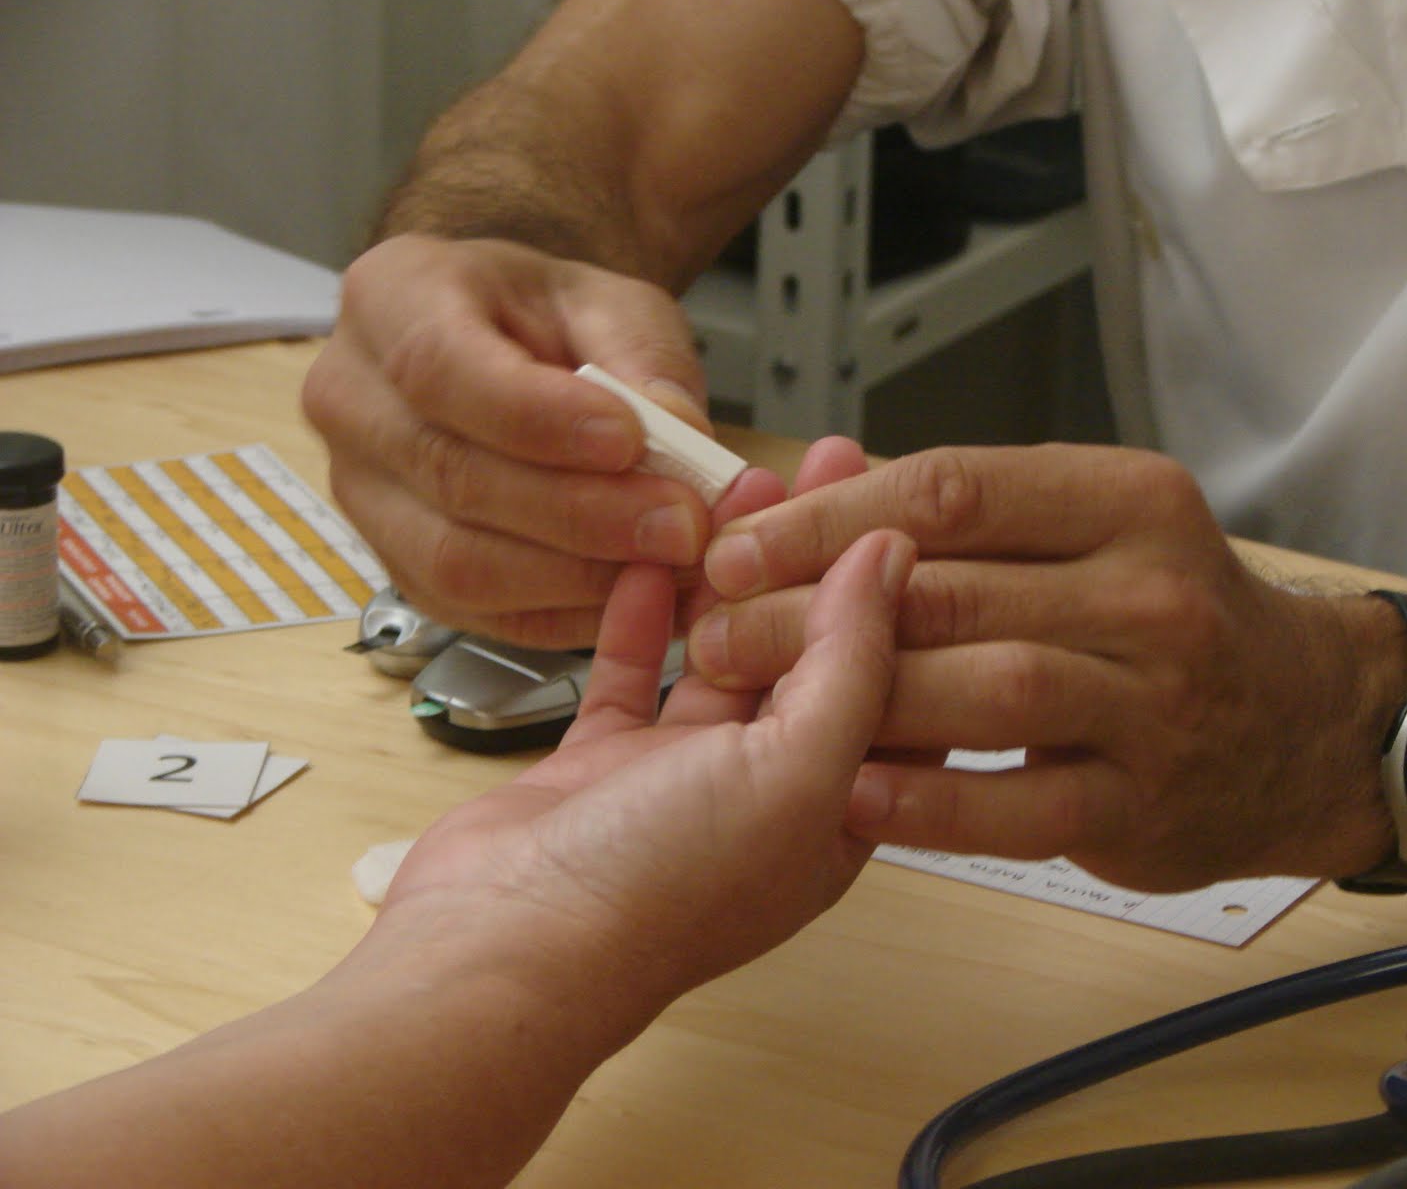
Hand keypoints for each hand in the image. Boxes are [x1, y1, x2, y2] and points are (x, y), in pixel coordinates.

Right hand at [302, 233, 783, 646]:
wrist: (509, 347)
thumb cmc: (548, 317)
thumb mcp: (610, 302)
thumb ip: (644, 360)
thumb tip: (680, 438)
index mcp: (388, 302)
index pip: (440, 369)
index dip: (537, 418)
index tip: (629, 440)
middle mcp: (352, 402)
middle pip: (451, 479)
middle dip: (580, 514)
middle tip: (679, 522)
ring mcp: (362, 495)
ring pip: (455, 564)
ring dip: (576, 575)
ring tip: (666, 560)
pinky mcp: (398, 567)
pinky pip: (475, 615)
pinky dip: (564, 613)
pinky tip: (631, 593)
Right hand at [384, 525, 914, 1004]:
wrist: (504, 944)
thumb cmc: (660, 890)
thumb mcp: (795, 771)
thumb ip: (851, 663)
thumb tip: (890, 563)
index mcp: (837, 813)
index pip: (892, 684)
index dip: (899, 593)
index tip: (899, 505)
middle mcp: (766, 795)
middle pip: (808, 654)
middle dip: (819, 561)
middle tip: (826, 465)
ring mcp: (680, 778)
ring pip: (721, 651)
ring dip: (734, 574)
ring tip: (746, 483)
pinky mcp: (603, 763)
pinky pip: (633, 670)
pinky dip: (642, 612)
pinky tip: (652, 552)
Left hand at [686, 444, 1406, 891]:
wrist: (1303, 728)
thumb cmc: (1172, 619)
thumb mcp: (1098, 532)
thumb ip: (978, 516)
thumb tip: (819, 485)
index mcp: (1127, 501)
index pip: (954, 491)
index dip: (828, 518)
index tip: (737, 542)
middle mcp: (1151, 594)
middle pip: (954, 590)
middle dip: (813, 610)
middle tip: (717, 628)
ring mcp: (1156, 706)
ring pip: (988, 689)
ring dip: (857, 698)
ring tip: (753, 706)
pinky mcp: (1143, 805)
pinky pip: (1019, 807)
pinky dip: (929, 804)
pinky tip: (848, 796)